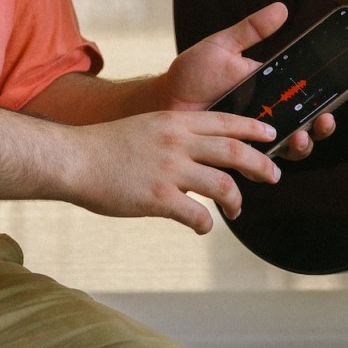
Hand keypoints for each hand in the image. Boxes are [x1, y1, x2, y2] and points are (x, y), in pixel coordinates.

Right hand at [64, 110, 280, 232]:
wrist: (73, 158)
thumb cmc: (105, 145)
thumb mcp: (146, 126)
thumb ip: (173, 135)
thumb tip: (195, 149)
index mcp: (175, 122)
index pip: (226, 121)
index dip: (254, 128)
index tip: (271, 135)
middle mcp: (178, 143)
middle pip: (235, 151)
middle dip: (261, 164)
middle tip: (274, 175)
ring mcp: (169, 171)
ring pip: (224, 186)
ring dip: (237, 200)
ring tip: (237, 210)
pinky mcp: (158, 199)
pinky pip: (198, 215)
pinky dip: (206, 224)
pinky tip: (203, 226)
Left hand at [159, 1, 335, 161]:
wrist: (164, 98)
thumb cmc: (192, 72)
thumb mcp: (223, 46)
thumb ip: (252, 30)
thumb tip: (281, 7)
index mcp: (272, 91)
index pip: (308, 98)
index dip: (327, 100)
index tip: (336, 96)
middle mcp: (268, 117)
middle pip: (307, 127)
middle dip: (321, 128)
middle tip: (322, 120)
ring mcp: (253, 138)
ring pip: (289, 150)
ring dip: (302, 146)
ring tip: (299, 137)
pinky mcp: (236, 157)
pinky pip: (258, 168)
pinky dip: (267, 167)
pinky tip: (268, 162)